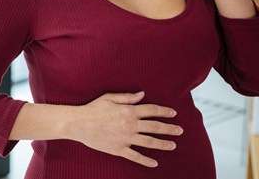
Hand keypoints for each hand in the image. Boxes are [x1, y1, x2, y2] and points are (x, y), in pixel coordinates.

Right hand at [67, 91, 182, 167]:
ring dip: (163, 144)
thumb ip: (127, 97)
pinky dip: (146, 160)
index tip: (173, 113)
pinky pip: (135, 156)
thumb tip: (142, 95)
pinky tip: (155, 163)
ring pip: (149, 142)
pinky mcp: (119, 149)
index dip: (164, 111)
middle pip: (154, 127)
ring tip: (173, 145)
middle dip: (169, 128)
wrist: (78, 123)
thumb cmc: (93, 108)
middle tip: (180, 130)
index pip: (151, 110)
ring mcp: (125, 138)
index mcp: (128, 111)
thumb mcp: (109, 98)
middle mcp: (130, 125)